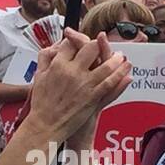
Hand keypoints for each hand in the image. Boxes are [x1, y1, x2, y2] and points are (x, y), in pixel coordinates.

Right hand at [28, 28, 131, 142]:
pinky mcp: (92, 97)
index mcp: (57, 64)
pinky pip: (110, 82)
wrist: (46, 125)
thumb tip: (52, 47)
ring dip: (116, 58)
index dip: (78, 40)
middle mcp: (72, 71)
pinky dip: (120, 75)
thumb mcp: (38, 76)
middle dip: (98, 44)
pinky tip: (126, 70)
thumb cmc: (41, 103)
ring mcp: (84, 84)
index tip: (82, 42)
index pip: (71, 44)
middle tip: (103, 45)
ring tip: (121, 56)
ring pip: (106, 65)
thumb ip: (45, 59)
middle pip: (90, 48)